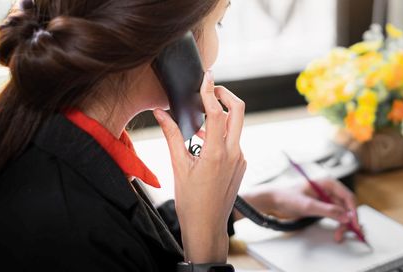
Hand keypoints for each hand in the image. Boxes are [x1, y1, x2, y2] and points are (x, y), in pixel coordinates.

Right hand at [154, 70, 245, 262]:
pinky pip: (234, 141)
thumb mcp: (178, 166)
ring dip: (222, 115)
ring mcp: (241, 159)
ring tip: (200, 115)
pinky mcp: (242, 164)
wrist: (207, 226)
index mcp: (217, 153)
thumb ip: (172, 136)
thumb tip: (160, 113)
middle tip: (211, 88)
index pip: (217, 112)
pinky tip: (204, 139)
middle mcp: (234, 153)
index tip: (206, 77)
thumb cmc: (191, 201)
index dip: (210, 91)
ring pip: (236, 126)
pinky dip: (222, 134)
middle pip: (238, 111)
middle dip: (226, 95)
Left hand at [241, 178, 360, 242]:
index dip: (353, 211)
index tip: (354, 224)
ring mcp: (326, 197)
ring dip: (343, 224)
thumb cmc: (286, 196)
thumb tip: (346, 216)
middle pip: (346, 206)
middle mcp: (329, 189)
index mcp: (328, 183)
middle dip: (348, 221)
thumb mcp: (308, 205)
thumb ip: (328, 210)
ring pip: (342, 212)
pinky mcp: (323, 205)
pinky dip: (337, 223)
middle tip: (343, 233)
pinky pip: (335, 215)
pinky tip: (337, 231)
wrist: (273, 199)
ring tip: (338, 235)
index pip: (348, 197)